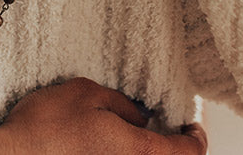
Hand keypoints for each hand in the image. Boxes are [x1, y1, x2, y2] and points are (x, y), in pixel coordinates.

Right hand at [0, 76, 206, 154]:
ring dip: (146, 148)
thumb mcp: (87, 94)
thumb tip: (140, 117)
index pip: (184, 153)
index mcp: (133, 149)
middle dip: (171, 145)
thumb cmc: (47, 125)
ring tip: (137, 130)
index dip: (195, 137)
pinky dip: (125, 151)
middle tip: (167, 124)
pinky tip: (112, 140)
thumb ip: (121, 104)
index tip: (193, 124)